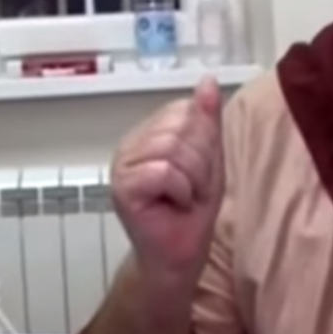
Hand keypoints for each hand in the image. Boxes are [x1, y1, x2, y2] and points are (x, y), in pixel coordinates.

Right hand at [111, 77, 224, 289]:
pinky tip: (172, 204)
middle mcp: (132, 143)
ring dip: (193, 179)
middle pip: (181, 128)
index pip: (187, 110)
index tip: (200, 170)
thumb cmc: (192, 209)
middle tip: (192, 188)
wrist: (180, 252)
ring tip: (184, 196)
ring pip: (174, 148)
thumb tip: (207, 80)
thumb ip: (207, 120)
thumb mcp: (210, 157)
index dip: (205, 143)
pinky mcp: (122, 185)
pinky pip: (165, 171)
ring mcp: (123, 164)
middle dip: (201, 163)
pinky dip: (181, 191)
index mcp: (150, 131)